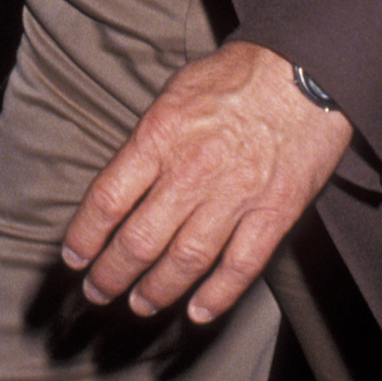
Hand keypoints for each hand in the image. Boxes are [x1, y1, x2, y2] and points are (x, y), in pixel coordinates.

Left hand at [61, 41, 353, 326]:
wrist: (307, 68)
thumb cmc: (239, 74)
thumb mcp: (176, 92)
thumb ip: (150, 138)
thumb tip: (126, 177)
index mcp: (160, 138)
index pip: (108, 200)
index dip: (86, 236)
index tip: (75, 257)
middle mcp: (191, 173)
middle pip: (139, 240)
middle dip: (112, 274)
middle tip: (98, 291)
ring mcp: (234, 196)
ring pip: (185, 260)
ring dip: (157, 290)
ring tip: (141, 304)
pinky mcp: (274, 212)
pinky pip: (240, 265)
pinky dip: (217, 295)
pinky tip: (198, 312)